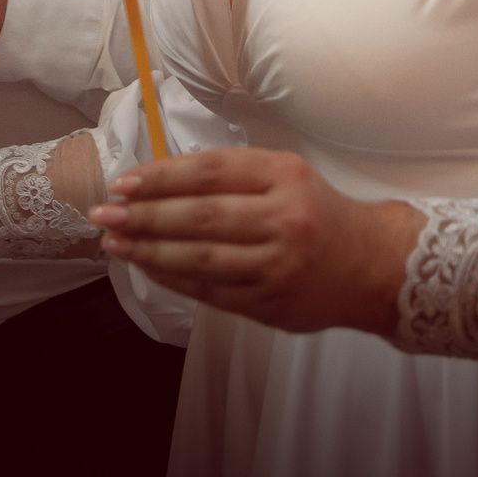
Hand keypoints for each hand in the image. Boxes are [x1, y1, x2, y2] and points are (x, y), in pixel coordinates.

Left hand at [88, 148, 419, 337]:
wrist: (373, 266)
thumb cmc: (320, 214)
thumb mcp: (288, 175)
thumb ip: (235, 176)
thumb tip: (161, 180)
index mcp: (286, 176)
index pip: (211, 172)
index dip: (162, 177)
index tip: (124, 183)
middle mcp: (284, 219)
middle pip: (200, 216)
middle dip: (144, 215)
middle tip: (104, 214)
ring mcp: (277, 266)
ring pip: (200, 258)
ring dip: (149, 250)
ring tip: (114, 243)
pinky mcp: (271, 304)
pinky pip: (209, 291)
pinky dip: (173, 278)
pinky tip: (148, 267)